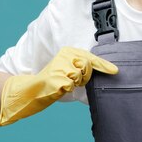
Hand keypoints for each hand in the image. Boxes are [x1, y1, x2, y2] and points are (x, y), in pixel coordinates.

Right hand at [0, 47, 117, 125]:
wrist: (25, 89)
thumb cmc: (49, 83)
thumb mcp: (66, 73)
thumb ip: (80, 71)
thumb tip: (100, 73)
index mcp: (68, 52)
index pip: (90, 57)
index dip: (103, 65)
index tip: (115, 70)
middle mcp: (64, 56)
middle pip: (88, 68)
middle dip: (85, 76)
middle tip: (71, 80)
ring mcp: (60, 67)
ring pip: (79, 77)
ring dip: (73, 83)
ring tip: (61, 83)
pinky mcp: (55, 78)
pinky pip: (70, 86)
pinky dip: (66, 88)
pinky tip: (58, 87)